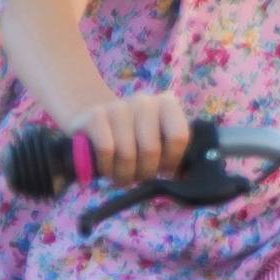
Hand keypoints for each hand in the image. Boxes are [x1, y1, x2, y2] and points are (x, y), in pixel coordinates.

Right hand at [64, 92, 191, 185]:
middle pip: (151, 150)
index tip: (163, 170)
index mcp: (167, 104)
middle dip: (144, 173)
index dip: (171, 161)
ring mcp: (118, 106)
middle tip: (138, 178)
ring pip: (127, 153)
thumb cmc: (134, 141)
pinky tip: (106, 168)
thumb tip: (185, 177)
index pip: (179, 137)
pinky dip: (106, 167)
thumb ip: (174, 154)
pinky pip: (106, 150)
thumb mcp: (158, 143)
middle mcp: (144, 101)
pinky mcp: (95, 115)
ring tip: (122, 176)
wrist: (93, 126)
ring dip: (124, 175)